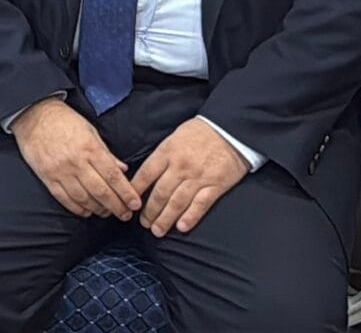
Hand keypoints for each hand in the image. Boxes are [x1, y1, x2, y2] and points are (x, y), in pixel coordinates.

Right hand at [11, 97, 137, 219]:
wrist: (34, 115)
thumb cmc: (65, 121)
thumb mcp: (90, 131)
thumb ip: (106, 153)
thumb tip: (123, 170)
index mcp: (90, 148)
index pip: (112, 175)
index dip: (125, 192)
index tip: (135, 203)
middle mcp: (76, 162)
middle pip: (100, 191)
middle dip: (116, 206)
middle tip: (125, 215)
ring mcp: (60, 171)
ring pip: (83, 198)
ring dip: (98, 209)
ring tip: (107, 213)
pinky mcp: (47, 177)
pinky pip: (64, 198)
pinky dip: (77, 208)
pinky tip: (87, 211)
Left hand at [131, 118, 250, 235]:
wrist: (231, 129)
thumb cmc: (201, 132)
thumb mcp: (175, 136)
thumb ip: (163, 155)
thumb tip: (149, 175)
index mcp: (168, 151)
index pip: (146, 174)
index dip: (136, 190)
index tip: (129, 202)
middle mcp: (180, 166)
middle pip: (160, 193)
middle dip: (149, 211)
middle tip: (144, 223)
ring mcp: (198, 177)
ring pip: (177, 202)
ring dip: (165, 219)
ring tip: (157, 230)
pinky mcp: (216, 185)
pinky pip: (200, 204)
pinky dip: (190, 217)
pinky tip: (181, 227)